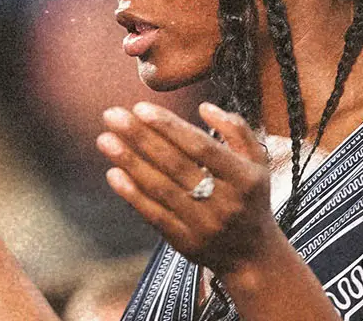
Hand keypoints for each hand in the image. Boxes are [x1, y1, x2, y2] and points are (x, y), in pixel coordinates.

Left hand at [98, 101, 282, 275]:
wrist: (252, 255)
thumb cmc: (250, 197)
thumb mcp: (257, 162)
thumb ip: (236, 130)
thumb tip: (204, 106)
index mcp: (243, 177)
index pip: (201, 147)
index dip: (170, 126)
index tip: (140, 107)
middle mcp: (224, 201)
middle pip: (175, 165)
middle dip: (140, 137)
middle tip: (111, 115)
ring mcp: (203, 224)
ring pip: (161, 189)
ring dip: (129, 162)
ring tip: (104, 139)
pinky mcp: (185, 242)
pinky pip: (154, 215)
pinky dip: (132, 194)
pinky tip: (113, 173)